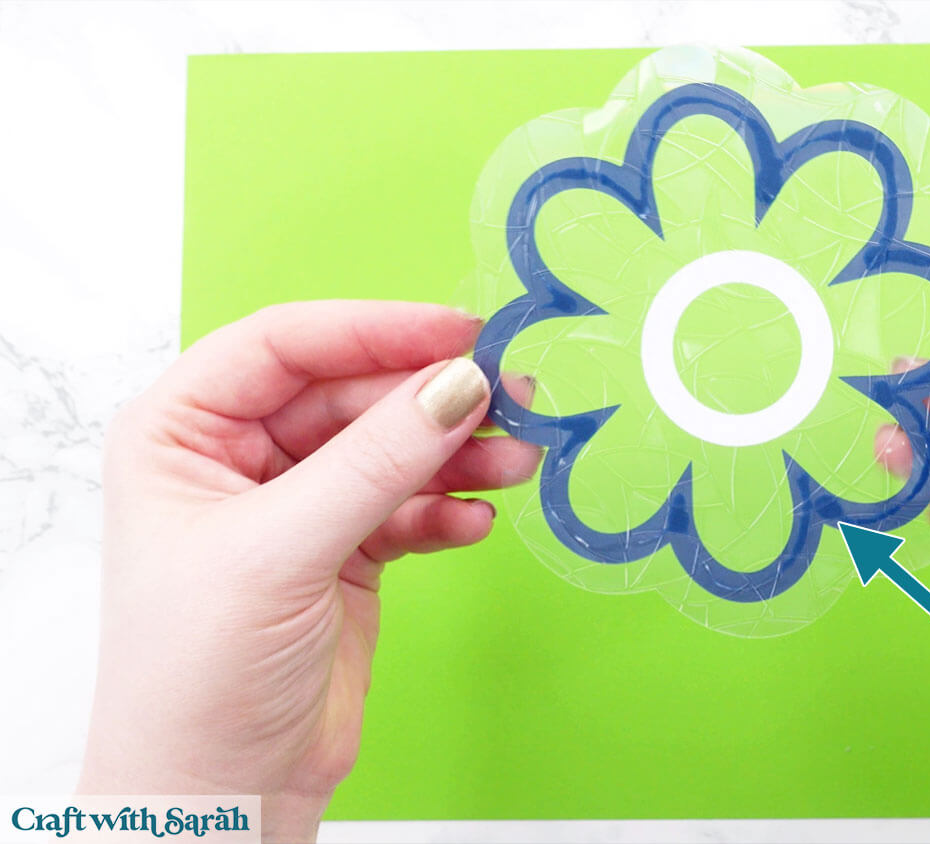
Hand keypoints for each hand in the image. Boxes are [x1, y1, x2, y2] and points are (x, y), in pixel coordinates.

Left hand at [79, 302, 538, 842]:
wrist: (220, 792)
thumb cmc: (193, 678)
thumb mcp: (280, 552)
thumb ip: (375, 462)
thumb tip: (457, 385)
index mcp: (182, 432)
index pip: (285, 345)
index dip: (373, 330)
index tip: (457, 333)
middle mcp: (239, 457)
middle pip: (353, 393)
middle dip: (432, 398)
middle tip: (511, 395)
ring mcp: (298, 505)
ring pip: (392, 448)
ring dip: (457, 454)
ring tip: (515, 461)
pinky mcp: (346, 551)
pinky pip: (411, 505)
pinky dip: (448, 509)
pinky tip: (475, 521)